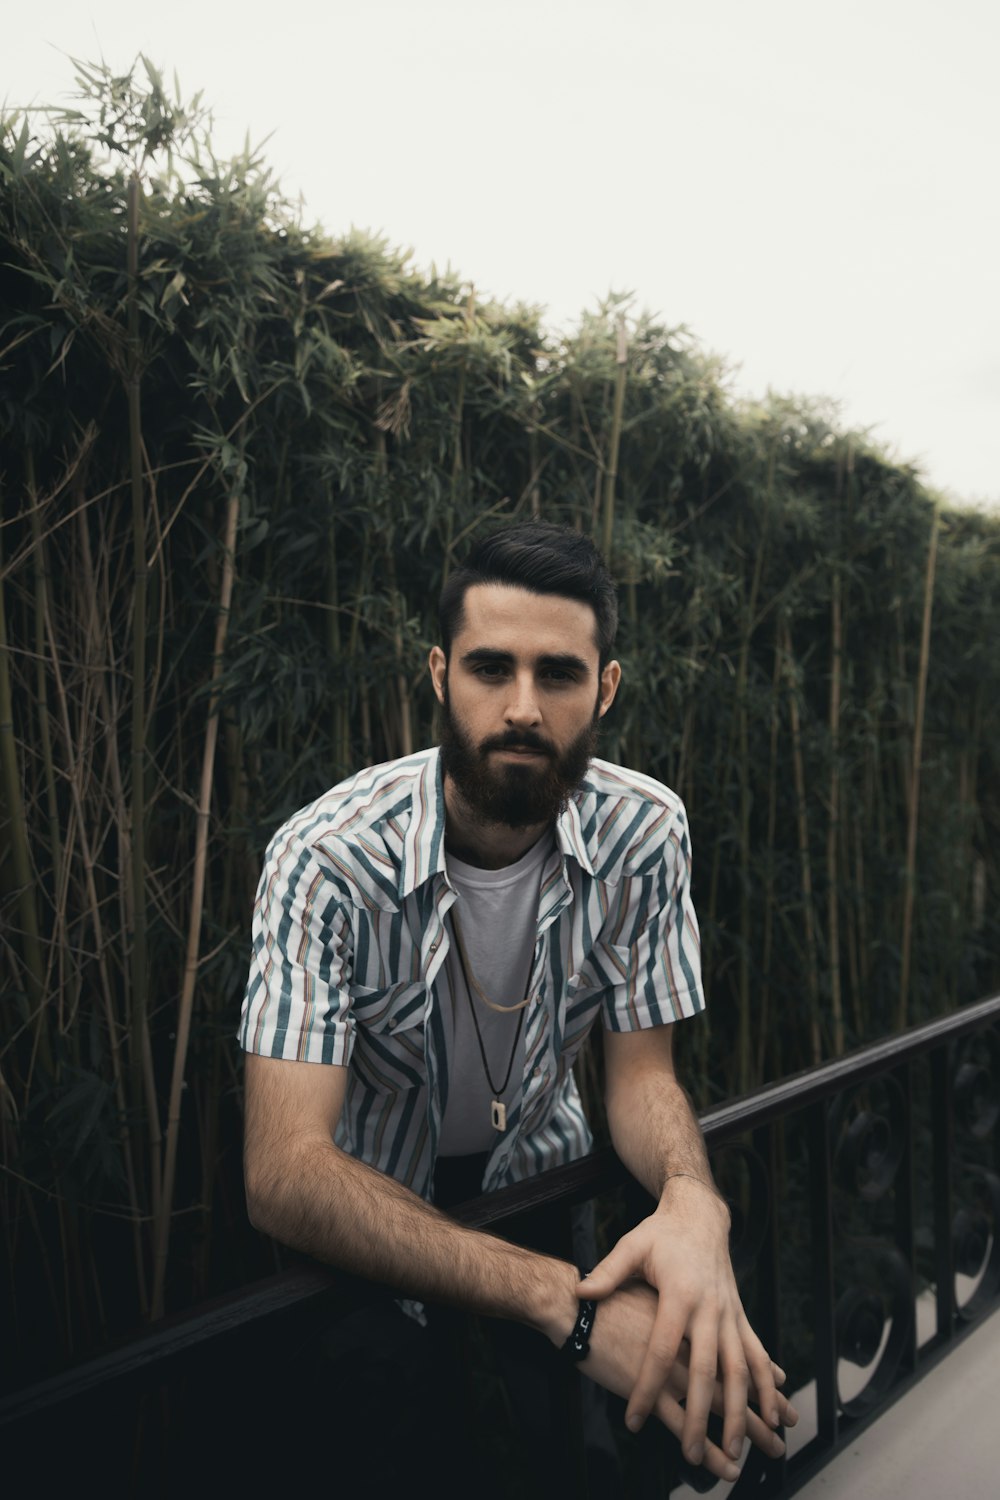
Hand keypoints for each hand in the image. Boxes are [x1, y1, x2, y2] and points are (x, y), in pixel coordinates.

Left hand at [578, 1178, 796, 1466]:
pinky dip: (768, 1386)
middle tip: (691, 1453)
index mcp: (680, 1294)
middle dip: (700, 1415)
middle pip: (707, 1370)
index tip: (633, 1420)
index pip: (661, 1351)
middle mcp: (710, 1308)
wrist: (700, 1214)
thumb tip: (581, 1291)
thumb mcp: (632, 1246)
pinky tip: (772, 1414)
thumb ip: (608, 1272)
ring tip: (737, 1449)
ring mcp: (730, 1314)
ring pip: (741, 1369)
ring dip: (741, 1411)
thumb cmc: (661, 1233)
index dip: (647, 1387)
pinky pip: (758, 1356)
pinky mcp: (740, 1316)